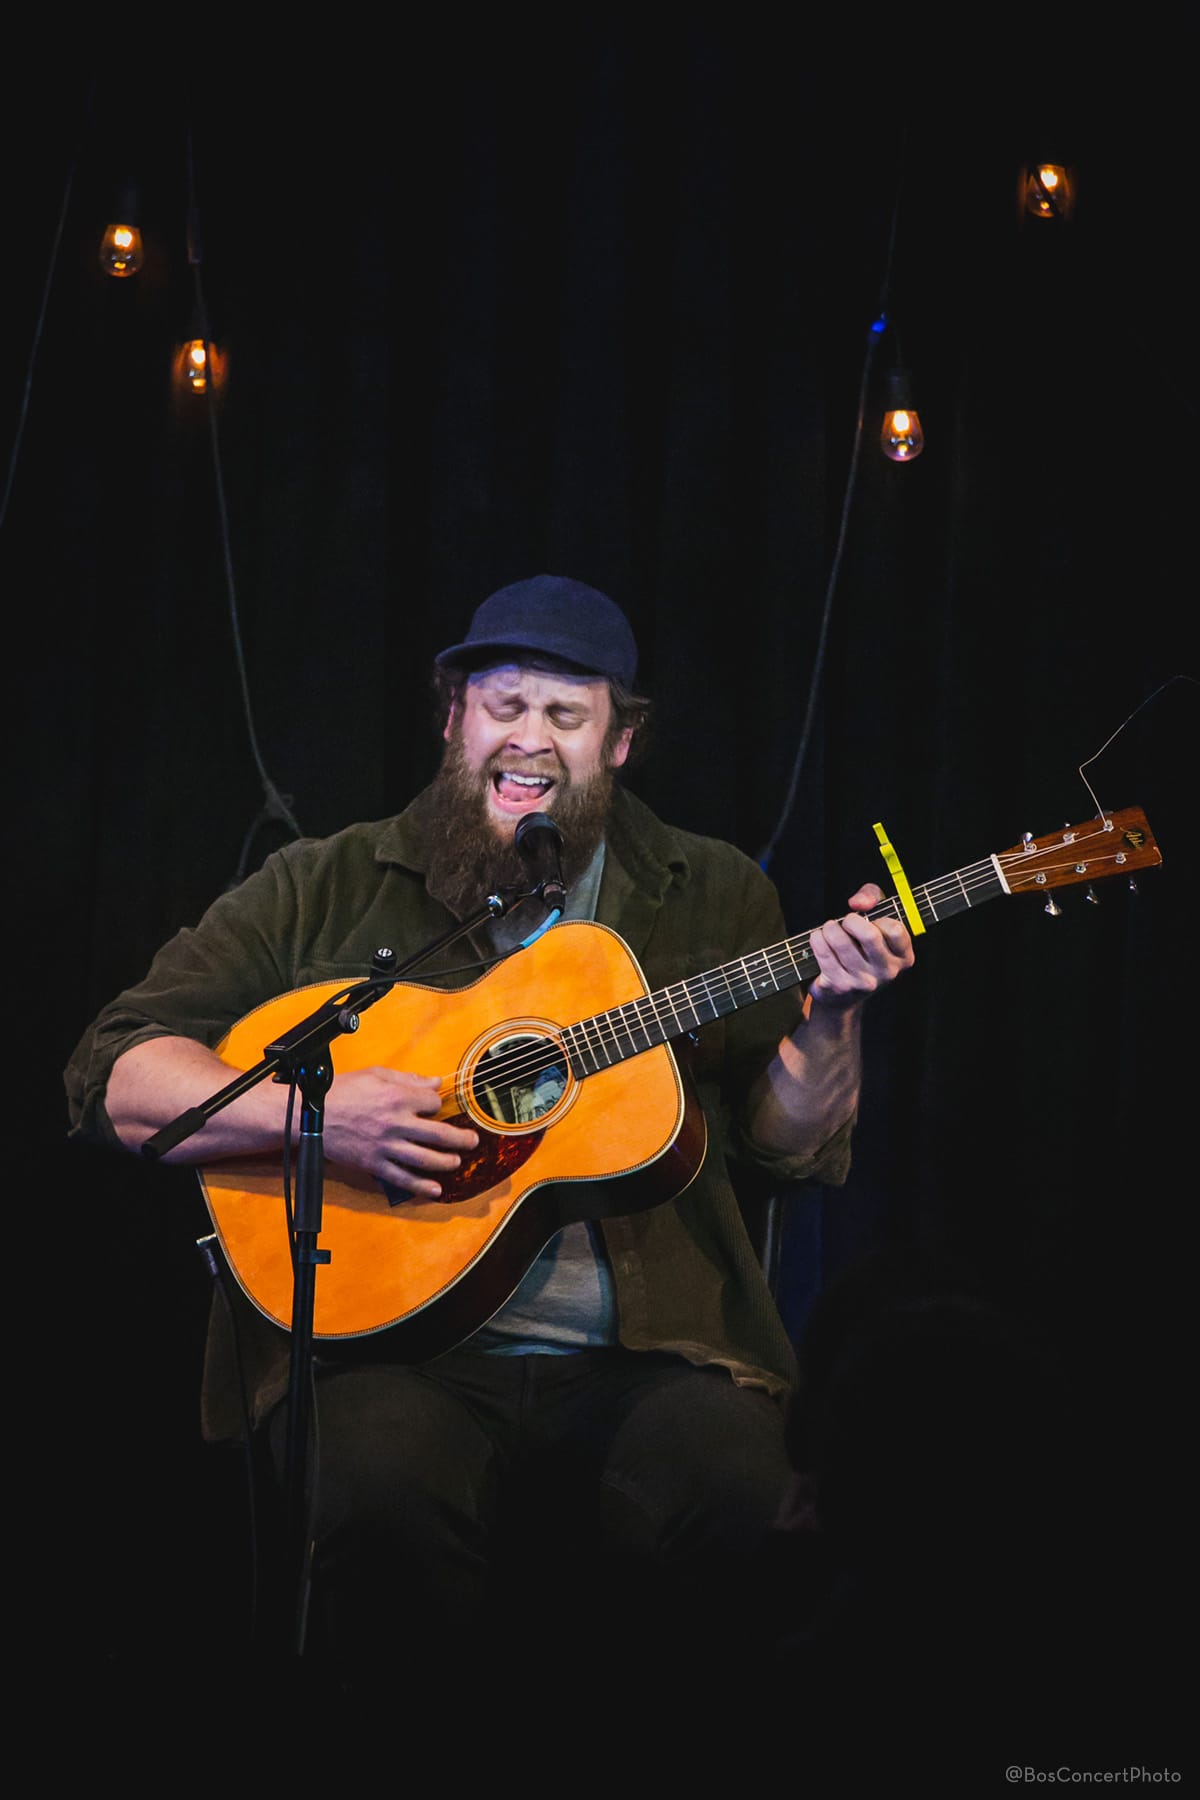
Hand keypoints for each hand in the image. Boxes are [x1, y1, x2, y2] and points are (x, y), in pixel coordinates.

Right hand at [321, 1066, 479, 1198]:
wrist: (311, 1114)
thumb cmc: (343, 1091)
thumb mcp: (376, 1074)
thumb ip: (408, 1079)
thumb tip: (435, 1082)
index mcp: (398, 1097)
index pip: (433, 1104)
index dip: (438, 1105)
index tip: (436, 1107)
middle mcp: (396, 1123)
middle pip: (439, 1134)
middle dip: (461, 1139)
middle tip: (472, 1141)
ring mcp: (386, 1146)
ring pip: (426, 1159)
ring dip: (447, 1162)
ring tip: (457, 1162)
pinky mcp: (374, 1164)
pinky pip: (402, 1178)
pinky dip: (421, 1185)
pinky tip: (435, 1189)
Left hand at [807, 881, 914, 1006]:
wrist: (844, 995)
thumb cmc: (862, 947)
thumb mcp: (875, 917)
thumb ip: (872, 897)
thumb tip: (858, 902)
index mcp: (903, 957)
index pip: (895, 929)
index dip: (879, 918)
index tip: (870, 920)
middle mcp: (887, 972)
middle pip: (869, 935)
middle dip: (851, 920)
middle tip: (846, 921)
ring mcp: (864, 982)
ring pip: (841, 941)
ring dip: (830, 928)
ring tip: (830, 928)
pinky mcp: (840, 986)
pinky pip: (823, 952)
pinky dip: (817, 939)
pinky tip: (819, 939)